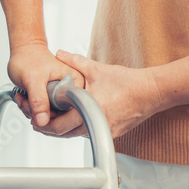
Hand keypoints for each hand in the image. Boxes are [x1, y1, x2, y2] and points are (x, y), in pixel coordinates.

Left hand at [7, 42, 84, 126]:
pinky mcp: (56, 101)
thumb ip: (38, 99)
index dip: (53, 118)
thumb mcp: (33, 79)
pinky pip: (46, 116)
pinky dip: (32, 111)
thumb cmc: (30, 58)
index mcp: (76, 83)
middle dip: (39, 115)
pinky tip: (25, 100)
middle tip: (25, 102)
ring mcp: (65, 98)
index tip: (36, 110)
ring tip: (23, 99)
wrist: (24, 51)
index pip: (72, 113)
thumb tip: (43, 120)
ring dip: (33, 113)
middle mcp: (73, 92)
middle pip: (62, 120)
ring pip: (52, 120)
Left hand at [35, 49, 164, 137]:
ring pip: (76, 136)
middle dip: (50, 128)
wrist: (152, 92)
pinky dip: (78, 128)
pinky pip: (88, 134)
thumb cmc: (128, 82)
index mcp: (90, 111)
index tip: (36, 118)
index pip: (59, 127)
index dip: (44, 124)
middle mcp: (97, 125)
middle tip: (38, 121)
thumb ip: (75, 61)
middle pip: (64, 135)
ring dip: (63, 130)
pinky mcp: (112, 134)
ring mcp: (105, 132)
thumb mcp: (98, 69)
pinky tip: (72, 120)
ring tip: (52, 119)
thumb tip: (59, 53)